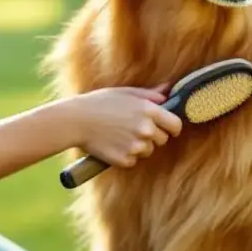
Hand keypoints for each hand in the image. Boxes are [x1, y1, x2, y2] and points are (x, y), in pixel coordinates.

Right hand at [65, 86, 182, 167]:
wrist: (76, 120)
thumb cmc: (100, 102)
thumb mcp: (126, 92)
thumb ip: (150, 94)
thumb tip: (168, 90)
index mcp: (149, 110)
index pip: (176, 125)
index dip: (173, 128)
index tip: (168, 129)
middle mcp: (146, 129)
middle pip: (163, 139)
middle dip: (154, 136)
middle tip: (135, 129)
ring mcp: (136, 146)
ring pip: (148, 151)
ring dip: (140, 146)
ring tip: (121, 135)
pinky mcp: (125, 160)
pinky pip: (134, 160)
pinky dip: (126, 156)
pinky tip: (114, 145)